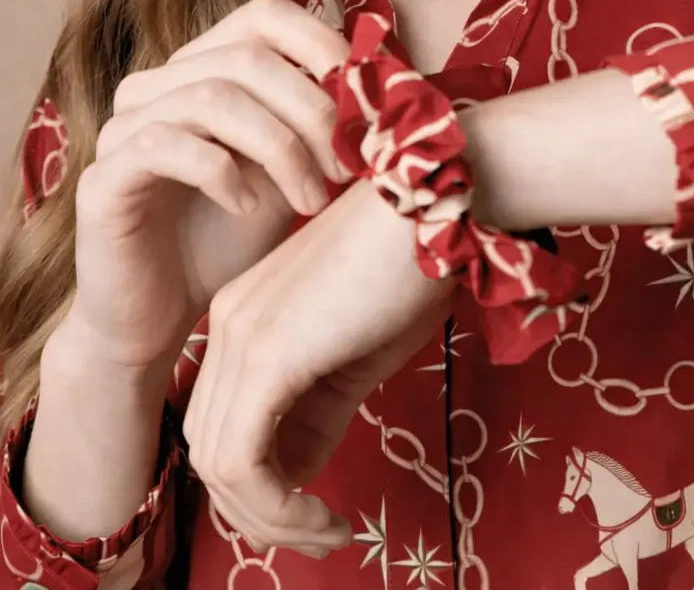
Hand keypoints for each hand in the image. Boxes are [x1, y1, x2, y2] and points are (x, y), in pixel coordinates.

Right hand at [67, 0, 350, 372]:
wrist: (159, 318)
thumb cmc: (231, 239)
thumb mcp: (293, 173)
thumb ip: (325, 129)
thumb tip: (394, 93)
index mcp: (203, 66)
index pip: (265, 14)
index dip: (321, 44)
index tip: (366, 100)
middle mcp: (157, 82)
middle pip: (248, 57)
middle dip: (312, 109)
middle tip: (348, 168)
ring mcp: (123, 124)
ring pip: (213, 98)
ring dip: (280, 148)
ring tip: (311, 199)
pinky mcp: (103, 174)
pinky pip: (167, 146)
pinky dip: (223, 174)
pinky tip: (249, 209)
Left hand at [182, 178, 453, 556]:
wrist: (438, 200)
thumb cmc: (414, 262)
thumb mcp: (362, 348)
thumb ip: (321, 410)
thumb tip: (298, 476)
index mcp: (246, 316)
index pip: (225, 422)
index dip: (262, 486)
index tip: (318, 515)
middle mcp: (229, 324)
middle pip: (211, 449)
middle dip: (260, 512)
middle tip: (322, 537)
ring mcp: (242, 335)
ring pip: (218, 465)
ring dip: (271, 520)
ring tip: (329, 533)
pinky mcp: (268, 353)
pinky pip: (243, 463)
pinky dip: (278, 508)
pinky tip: (327, 517)